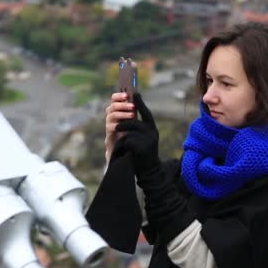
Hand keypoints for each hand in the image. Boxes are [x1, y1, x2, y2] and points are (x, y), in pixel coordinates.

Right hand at [105, 92, 135, 161]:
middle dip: (122, 105)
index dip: (118, 96)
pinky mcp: (109, 136)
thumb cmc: (134, 135)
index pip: (114, 99)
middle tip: (132, 106)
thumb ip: (136, 110)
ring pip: (110, 116)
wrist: (131, 154)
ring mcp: (109, 126)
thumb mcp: (137, 121)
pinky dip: (117, 125)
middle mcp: (111, 117)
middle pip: (112, 106)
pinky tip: (125, 125)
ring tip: (132, 115)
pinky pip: (110, 128)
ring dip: (121, 114)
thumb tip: (138, 96)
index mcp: (118, 111)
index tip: (126, 94)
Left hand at [117, 95, 193, 244]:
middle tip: (114, 127)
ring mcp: (149, 139)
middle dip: (122, 124)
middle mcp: (153, 132)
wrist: (150, 173)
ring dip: (122, 135)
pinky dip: (123, 145)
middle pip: (133, 121)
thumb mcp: (143, 140)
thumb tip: (128, 116)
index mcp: (153, 129)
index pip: (146, 113)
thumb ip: (138, 129)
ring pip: (129, 131)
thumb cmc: (143, 156)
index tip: (134, 93)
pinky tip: (127, 152)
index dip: (139, 103)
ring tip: (119, 141)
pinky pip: (127, 140)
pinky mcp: (143, 147)